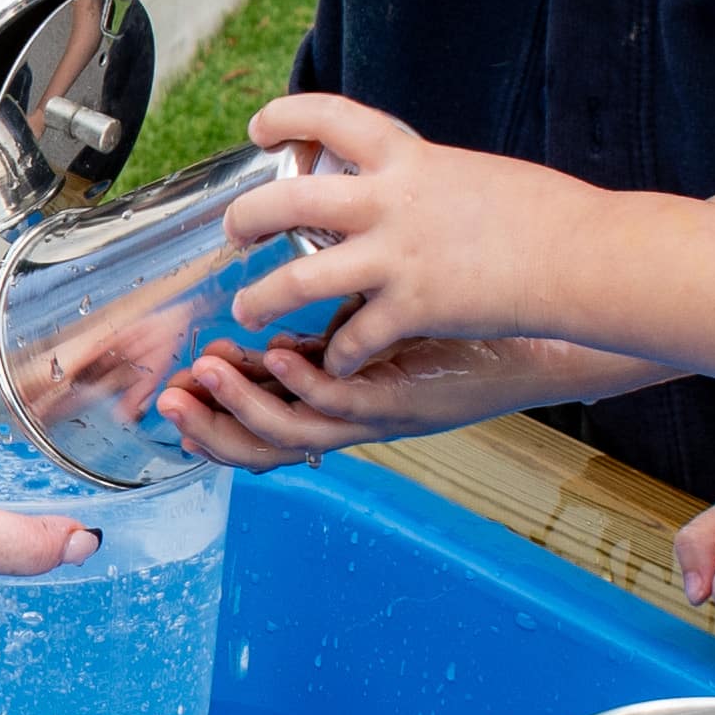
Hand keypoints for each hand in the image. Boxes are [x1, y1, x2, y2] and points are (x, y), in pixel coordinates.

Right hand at [160, 333, 627, 469]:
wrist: (547, 338)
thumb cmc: (476, 318)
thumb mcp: (393, 316)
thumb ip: (344, 310)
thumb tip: (297, 270)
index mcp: (346, 404)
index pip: (265, 423)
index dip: (217, 413)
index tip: (176, 386)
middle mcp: (357, 419)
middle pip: (265, 444)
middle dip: (210, 426)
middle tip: (166, 401)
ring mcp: (382, 412)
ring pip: (294, 426)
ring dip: (243, 404)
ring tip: (206, 373)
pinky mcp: (410, 396)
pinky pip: (347, 399)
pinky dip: (305, 382)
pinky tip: (278, 354)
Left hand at [220, 95, 615, 376]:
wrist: (584, 255)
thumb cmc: (545, 213)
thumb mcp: (472, 173)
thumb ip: (424, 180)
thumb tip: (402, 183)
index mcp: (408, 158)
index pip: (328, 115)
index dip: (284, 115)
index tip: (260, 126)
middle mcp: (389, 202)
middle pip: (284, 201)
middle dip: (245, 218)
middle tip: (234, 232)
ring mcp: (395, 257)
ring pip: (294, 279)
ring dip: (261, 298)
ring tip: (246, 310)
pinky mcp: (412, 308)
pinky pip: (352, 339)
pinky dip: (339, 356)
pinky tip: (337, 364)